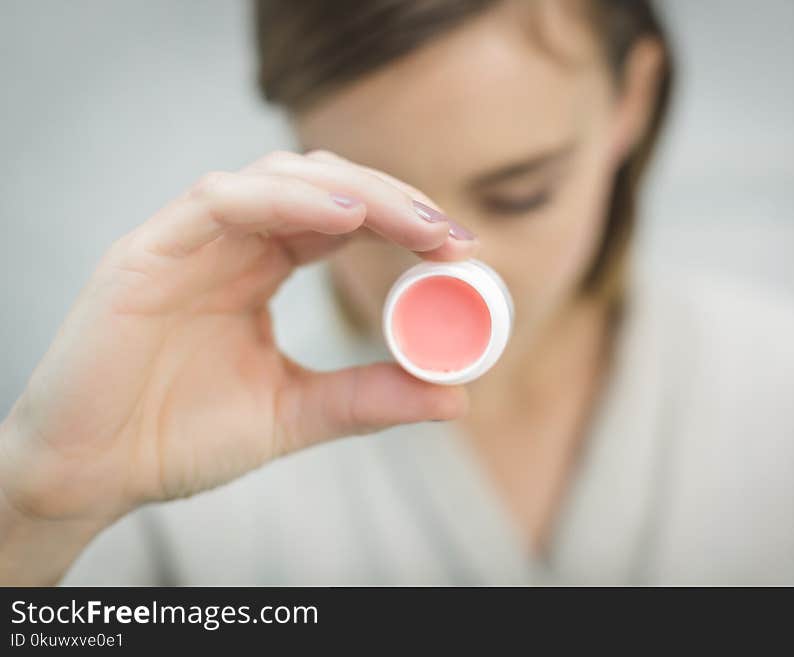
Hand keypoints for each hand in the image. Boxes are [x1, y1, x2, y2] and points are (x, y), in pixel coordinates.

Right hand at [0, 150, 476, 579]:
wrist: (93, 474)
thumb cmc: (181, 438)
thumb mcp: (294, 413)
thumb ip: (368, 398)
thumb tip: (454, 396)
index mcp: (260, 268)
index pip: (342, 217)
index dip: (404, 222)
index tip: (462, 249)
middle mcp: (229, 243)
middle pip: (320, 184)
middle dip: (392, 200)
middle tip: (450, 235)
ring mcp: (188, 241)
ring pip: (276, 177)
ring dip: (354, 191)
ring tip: (415, 225)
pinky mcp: (148, 252)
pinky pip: (220, 201)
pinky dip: (284, 199)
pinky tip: (343, 216)